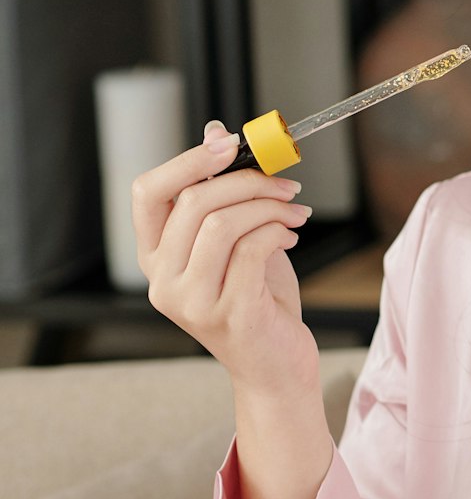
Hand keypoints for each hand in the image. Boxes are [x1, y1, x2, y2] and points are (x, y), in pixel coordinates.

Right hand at [132, 119, 316, 398]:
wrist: (277, 367)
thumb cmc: (259, 302)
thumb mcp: (238, 241)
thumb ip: (223, 193)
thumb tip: (215, 131)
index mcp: (156, 257)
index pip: (148, 193)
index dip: (187, 160)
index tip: (231, 143)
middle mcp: (163, 280)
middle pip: (193, 202)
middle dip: (248, 181)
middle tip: (286, 185)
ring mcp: (191, 300)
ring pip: (222, 223)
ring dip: (268, 206)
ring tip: (295, 213)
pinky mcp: (228, 313)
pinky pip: (251, 250)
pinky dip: (276, 231)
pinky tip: (290, 235)